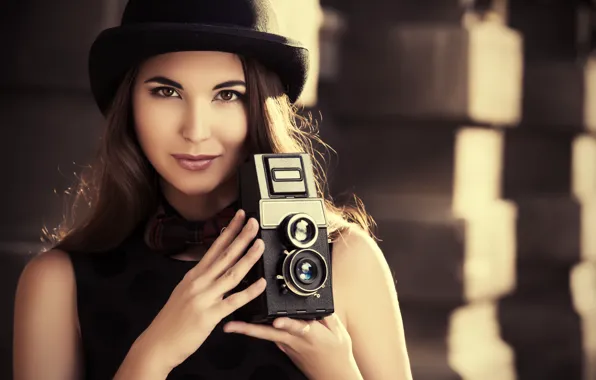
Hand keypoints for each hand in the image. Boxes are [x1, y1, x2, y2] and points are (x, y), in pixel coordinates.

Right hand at [131, 209, 265, 372]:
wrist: (157, 343)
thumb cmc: (172, 320)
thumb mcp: (185, 292)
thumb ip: (202, 279)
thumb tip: (218, 267)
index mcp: (194, 275)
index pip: (215, 247)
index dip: (229, 230)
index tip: (239, 217)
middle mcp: (199, 283)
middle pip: (225, 255)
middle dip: (241, 237)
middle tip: (253, 223)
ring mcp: (205, 298)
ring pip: (231, 273)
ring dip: (248, 257)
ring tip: (260, 245)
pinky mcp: (210, 315)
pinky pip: (234, 301)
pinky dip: (249, 291)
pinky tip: (261, 283)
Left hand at [222, 314, 361, 379]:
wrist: (333, 375)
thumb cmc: (337, 353)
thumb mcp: (337, 330)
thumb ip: (325, 312)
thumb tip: (317, 295)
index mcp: (310, 334)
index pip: (296, 327)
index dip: (286, 323)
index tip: (277, 320)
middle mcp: (294, 341)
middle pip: (268, 333)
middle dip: (248, 329)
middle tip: (230, 326)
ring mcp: (287, 346)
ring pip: (265, 336)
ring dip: (248, 330)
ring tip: (230, 325)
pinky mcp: (285, 349)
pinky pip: (270, 337)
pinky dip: (257, 330)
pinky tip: (245, 325)